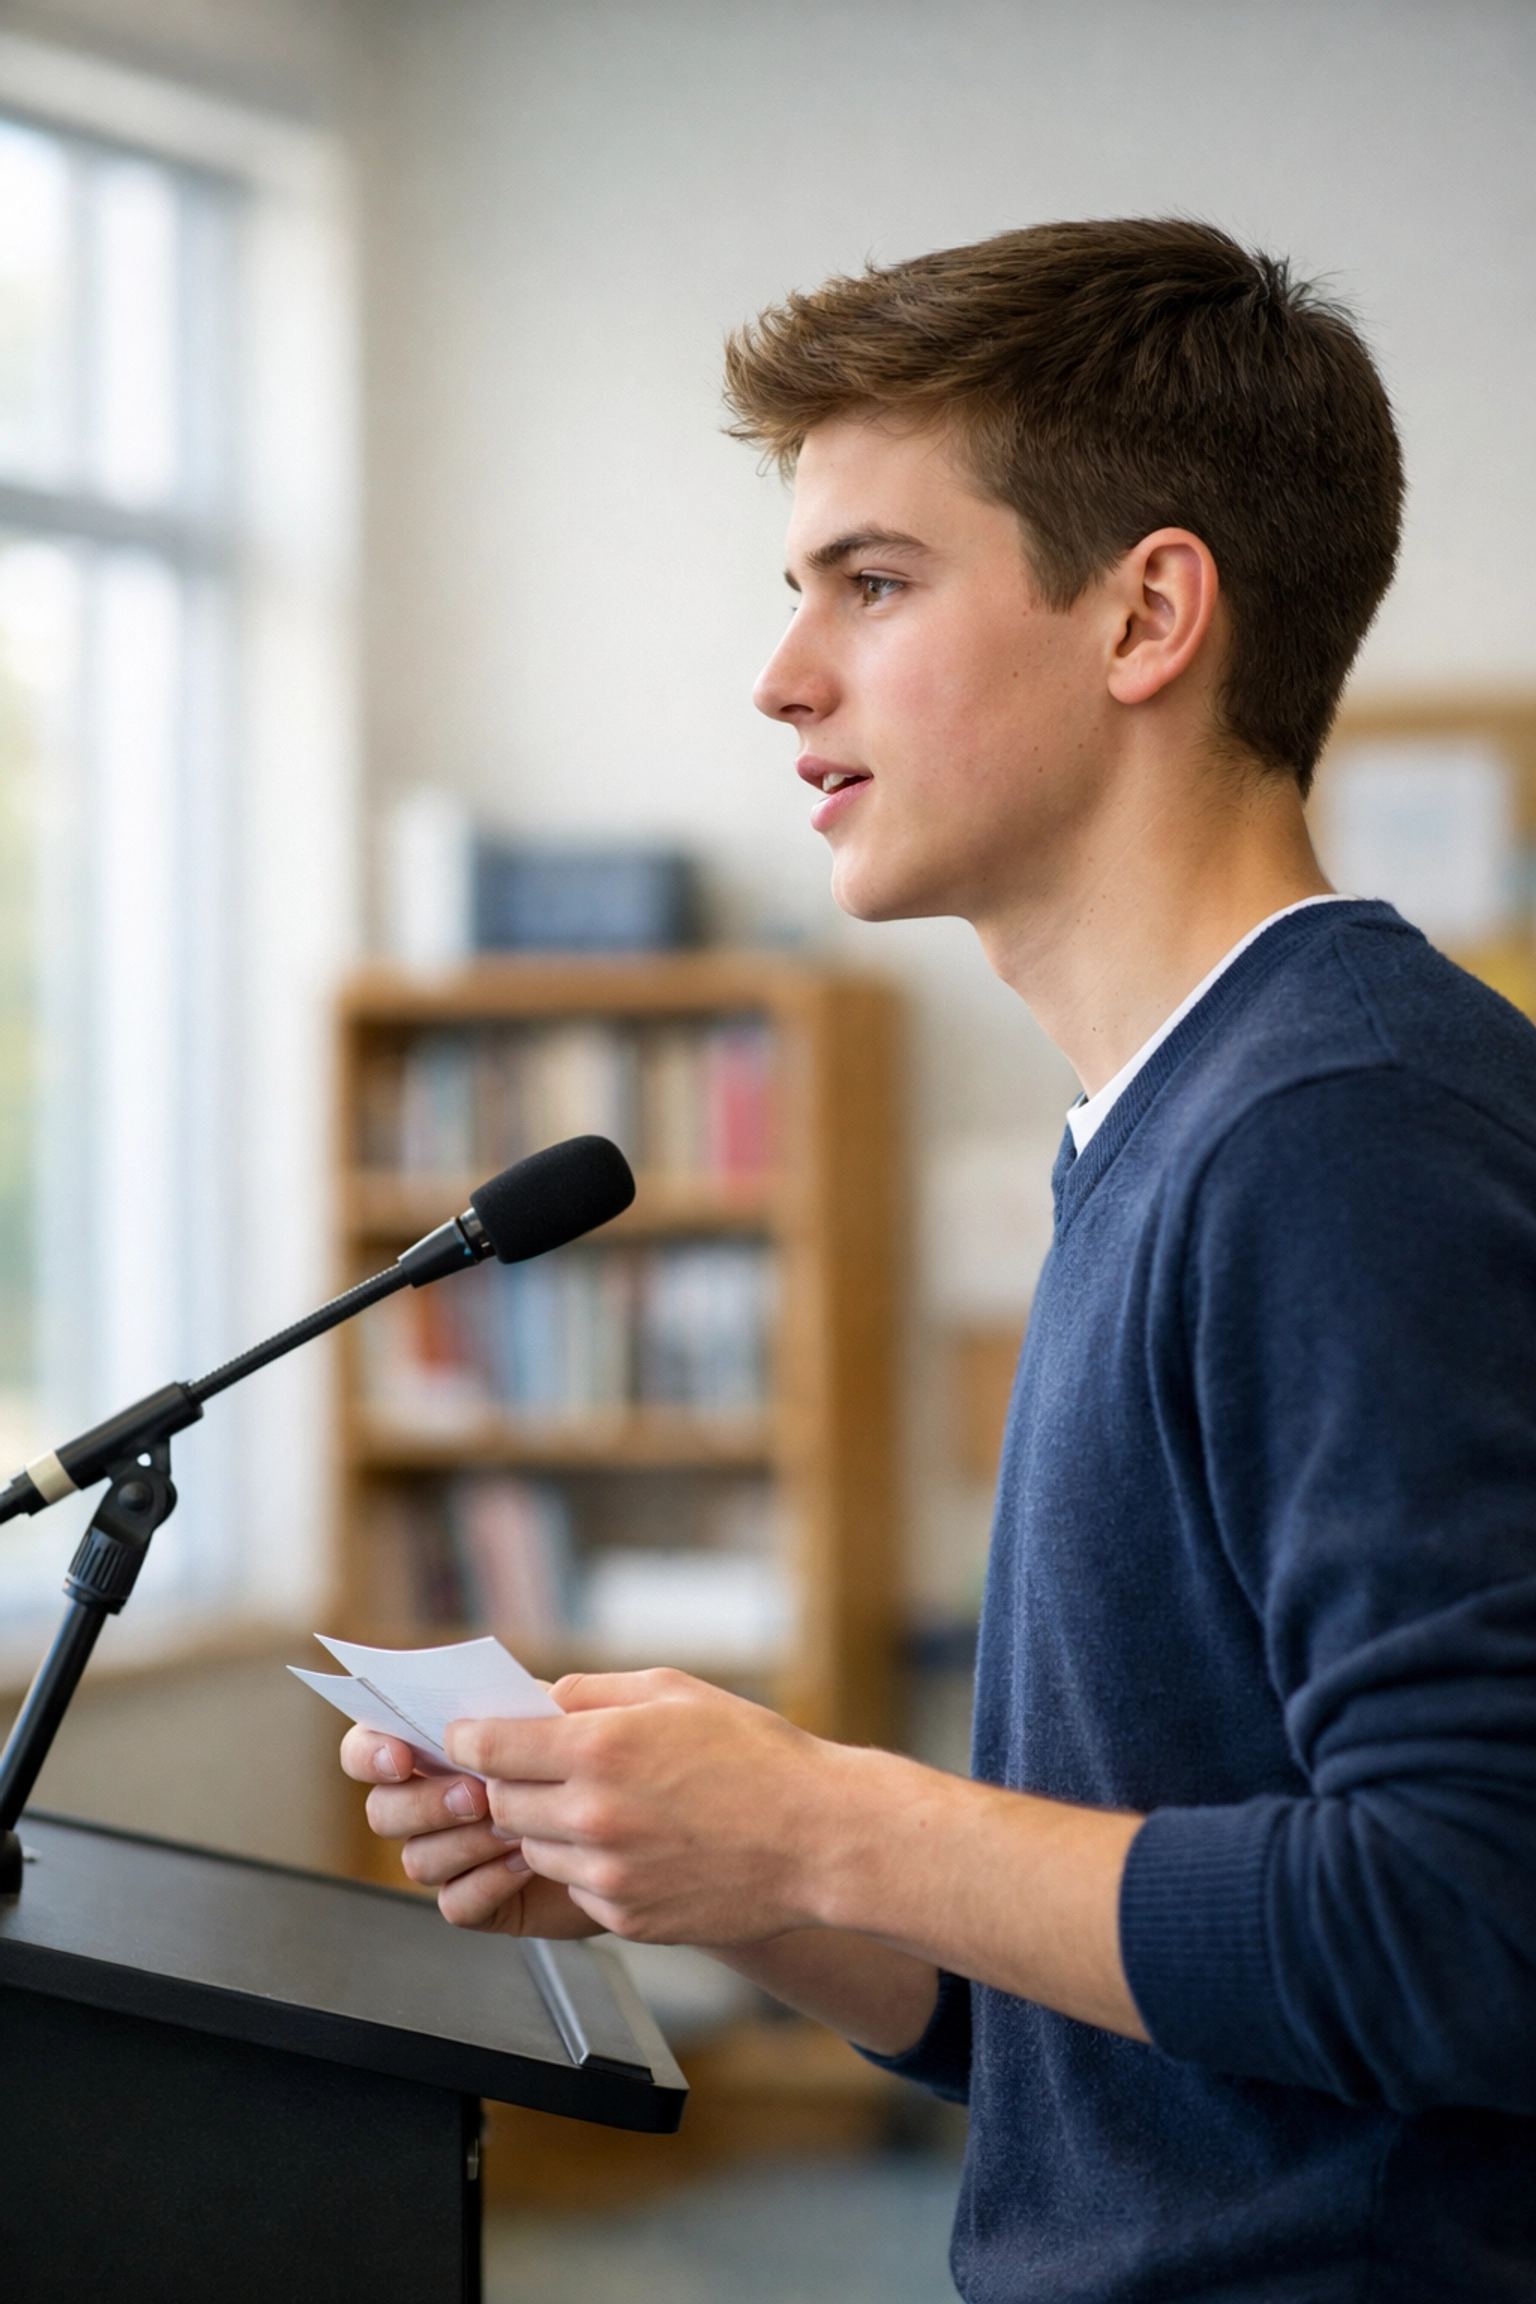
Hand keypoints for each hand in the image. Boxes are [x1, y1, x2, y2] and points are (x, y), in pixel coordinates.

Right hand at [338, 1726, 602, 1938]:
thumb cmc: (607, 1757)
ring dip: (460, 1842)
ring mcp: (454, 1854)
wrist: (647, 1820)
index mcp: (438, 1748)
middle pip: (383, 1811)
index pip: (367, 1748)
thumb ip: (524, 1704)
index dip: (369, 1753)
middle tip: (475, 1794)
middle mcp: (433, 1802)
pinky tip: (524, 1861)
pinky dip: (485, 1882)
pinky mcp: (481, 1899)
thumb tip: (489, 1705)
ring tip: (514, 1826)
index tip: (401, 1756)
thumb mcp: (571, 1712)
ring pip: (416, 1859)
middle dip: (424, 1803)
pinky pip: (454, 1903)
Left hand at [442, 1667, 840, 1944]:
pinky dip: (589, 1867)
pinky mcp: (626, 1919)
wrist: (819, 1838)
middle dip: (511, 1783)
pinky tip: (637, 1844)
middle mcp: (594, 1816)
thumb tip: (534, 1700)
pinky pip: (576, 1888)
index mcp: (599, 1749)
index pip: (488, 1747)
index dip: (470, 1738)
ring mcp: (609, 1876)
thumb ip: (591, 1691)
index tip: (470, 1736)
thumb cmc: (755, 1754)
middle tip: (542, 1769)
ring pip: (533, 1850)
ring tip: (604, 1806)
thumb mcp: (672, 1691)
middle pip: (500, 1804)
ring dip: (548, 1828)